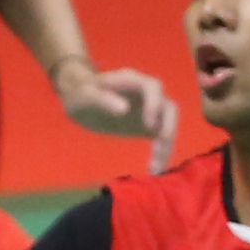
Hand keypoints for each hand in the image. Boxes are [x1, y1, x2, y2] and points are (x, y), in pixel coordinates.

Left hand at [54, 56, 180, 173]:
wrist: (81, 99)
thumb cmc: (82, 92)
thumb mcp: (86, 95)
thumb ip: (103, 100)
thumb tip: (124, 110)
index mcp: (132, 80)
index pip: (153, 87)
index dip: (154, 104)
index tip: (148, 125)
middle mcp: (147, 93)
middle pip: (168, 107)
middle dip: (168, 129)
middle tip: (159, 151)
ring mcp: (150, 109)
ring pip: (168, 124)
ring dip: (166, 145)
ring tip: (156, 169)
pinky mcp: (148, 125)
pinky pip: (161, 137)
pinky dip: (161, 152)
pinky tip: (154, 169)